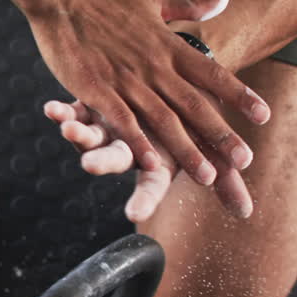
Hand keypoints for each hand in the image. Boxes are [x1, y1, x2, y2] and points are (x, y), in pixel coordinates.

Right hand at [26, 0, 269, 185]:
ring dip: (186, 149)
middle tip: (244, 160)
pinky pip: (122, 121)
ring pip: (162, 120)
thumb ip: (191, 5)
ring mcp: (125, 80)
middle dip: (220, 134)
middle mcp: (153, 66)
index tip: (264, 115)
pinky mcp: (97, 90)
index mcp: (168, 46)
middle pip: (194, 104)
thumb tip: (225, 0)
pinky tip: (152, 165)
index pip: (212, 73)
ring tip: (207, 176)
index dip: (238, 95)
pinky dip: (138, 143)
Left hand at [44, 99, 253, 221]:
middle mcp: (128, 148)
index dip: (143, 198)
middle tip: (89, 165)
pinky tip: (51, 109)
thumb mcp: (210, 149)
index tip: (134, 213)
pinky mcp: (92, 106)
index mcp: (155, 161)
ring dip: (77, 133)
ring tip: (66, 127)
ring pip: (89, 135)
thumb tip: (245, 212)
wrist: (171, 83)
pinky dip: (63, 110)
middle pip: (114, 159)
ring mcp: (107, 128)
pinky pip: (74, 110)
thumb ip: (225, 179)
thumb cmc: (192, 122)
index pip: (151, 186)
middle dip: (102, 162)